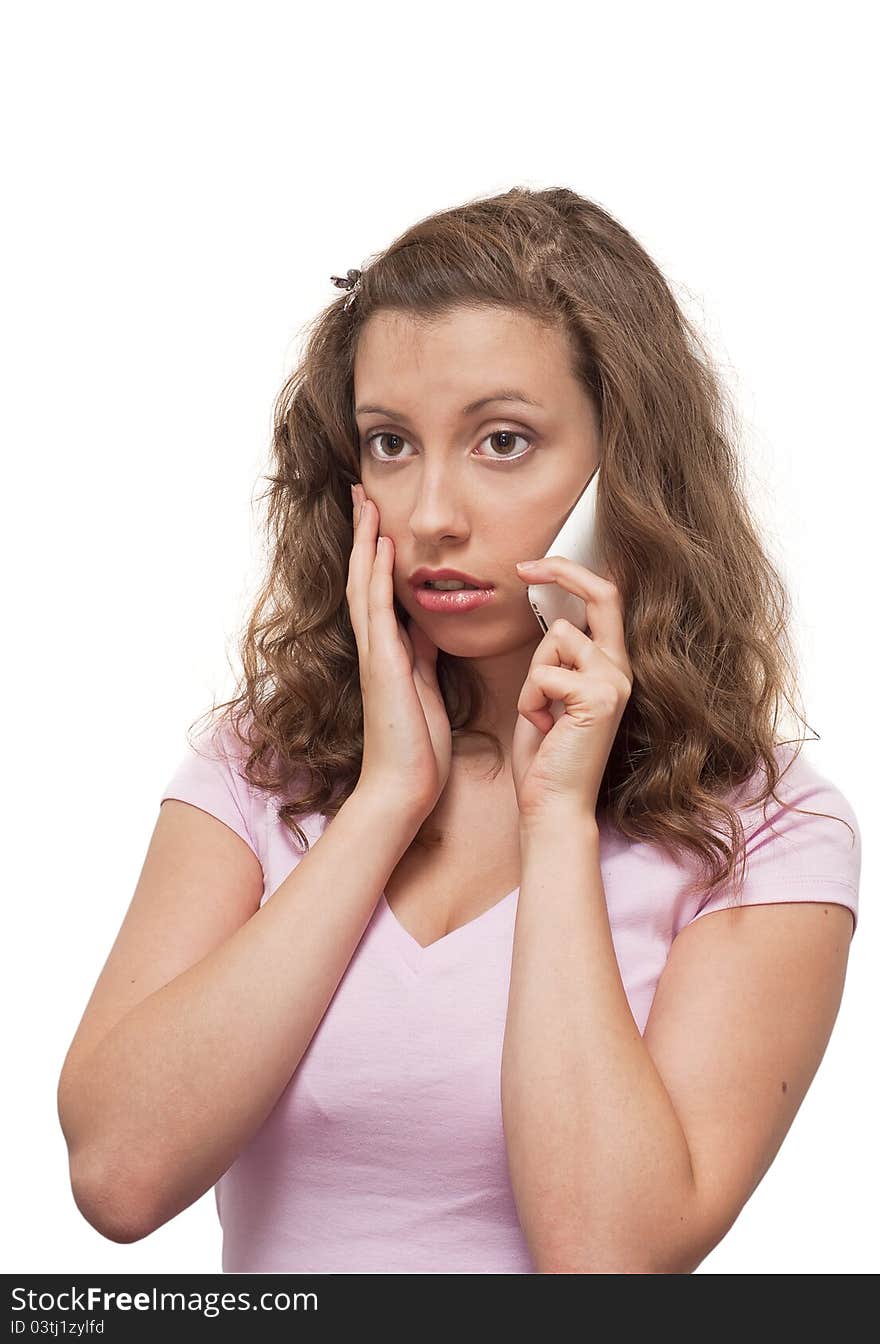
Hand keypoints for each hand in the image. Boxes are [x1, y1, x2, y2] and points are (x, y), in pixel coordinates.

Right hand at [347, 483, 451, 817]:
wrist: (405, 787)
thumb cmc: (418, 747)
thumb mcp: (427, 689)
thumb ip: (422, 656)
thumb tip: (424, 628)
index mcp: (389, 652)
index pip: (378, 590)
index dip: (376, 553)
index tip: (378, 519)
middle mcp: (376, 648)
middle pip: (363, 578)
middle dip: (363, 535)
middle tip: (361, 494)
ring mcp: (375, 656)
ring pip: (364, 586)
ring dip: (364, 543)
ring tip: (365, 504)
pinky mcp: (383, 667)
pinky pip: (378, 612)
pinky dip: (376, 577)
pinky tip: (378, 548)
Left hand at [511, 555, 632, 822]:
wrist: (553, 806)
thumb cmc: (546, 755)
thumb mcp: (550, 693)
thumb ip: (557, 658)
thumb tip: (550, 619)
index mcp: (611, 666)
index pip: (606, 600)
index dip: (573, 573)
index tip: (532, 566)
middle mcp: (622, 669)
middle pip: (603, 594)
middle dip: (562, 571)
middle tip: (523, 567)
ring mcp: (615, 682)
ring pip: (556, 638)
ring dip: (532, 676)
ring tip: (541, 714)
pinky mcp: (599, 698)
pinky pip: (544, 673)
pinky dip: (529, 699)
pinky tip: (543, 727)